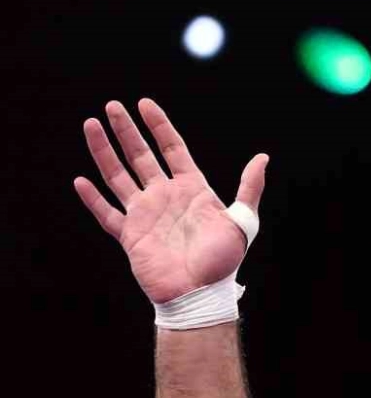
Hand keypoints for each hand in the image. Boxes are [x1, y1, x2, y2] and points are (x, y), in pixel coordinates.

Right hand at [73, 99, 267, 303]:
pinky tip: (81, 181)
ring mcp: (145, 215)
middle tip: (113, 105)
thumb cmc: (223, 262)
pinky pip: (106, 214)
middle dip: (127, 130)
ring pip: (118, 176)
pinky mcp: (129, 235)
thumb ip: (249, 189)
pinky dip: (93, 198)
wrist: (200, 294)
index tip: (145, 103)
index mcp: (192, 190)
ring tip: (90, 124)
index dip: (159, 126)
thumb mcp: (243, 222)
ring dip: (104, 151)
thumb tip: (263, 158)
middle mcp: (166, 198)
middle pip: (141, 156)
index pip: (172, 149)